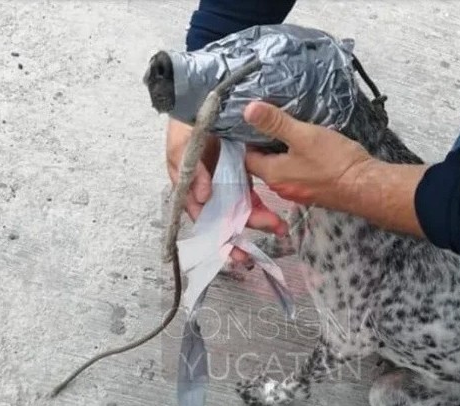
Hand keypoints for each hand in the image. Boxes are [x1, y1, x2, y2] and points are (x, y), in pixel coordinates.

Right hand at [166, 118, 287, 262]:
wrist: (203, 98)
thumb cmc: (186, 125)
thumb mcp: (182, 146)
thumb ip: (191, 171)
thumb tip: (202, 197)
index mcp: (191, 188)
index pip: (205, 218)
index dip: (218, 237)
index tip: (234, 252)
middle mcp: (208, 190)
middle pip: (225, 219)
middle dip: (240, 236)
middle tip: (257, 252)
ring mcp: (225, 182)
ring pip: (241, 209)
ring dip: (258, 221)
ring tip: (278, 231)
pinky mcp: (241, 172)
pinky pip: (251, 193)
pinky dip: (261, 206)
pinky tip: (276, 218)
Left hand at [243, 102, 426, 236]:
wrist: (365, 187)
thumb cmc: (334, 162)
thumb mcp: (303, 135)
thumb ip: (275, 123)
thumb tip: (248, 110)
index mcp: (273, 175)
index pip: (247, 158)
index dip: (247, 139)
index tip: (254, 122)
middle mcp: (281, 188)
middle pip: (263, 165)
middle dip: (265, 146)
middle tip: (272, 124)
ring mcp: (298, 193)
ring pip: (282, 170)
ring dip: (283, 154)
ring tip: (291, 134)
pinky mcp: (313, 193)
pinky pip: (298, 175)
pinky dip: (298, 162)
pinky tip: (309, 150)